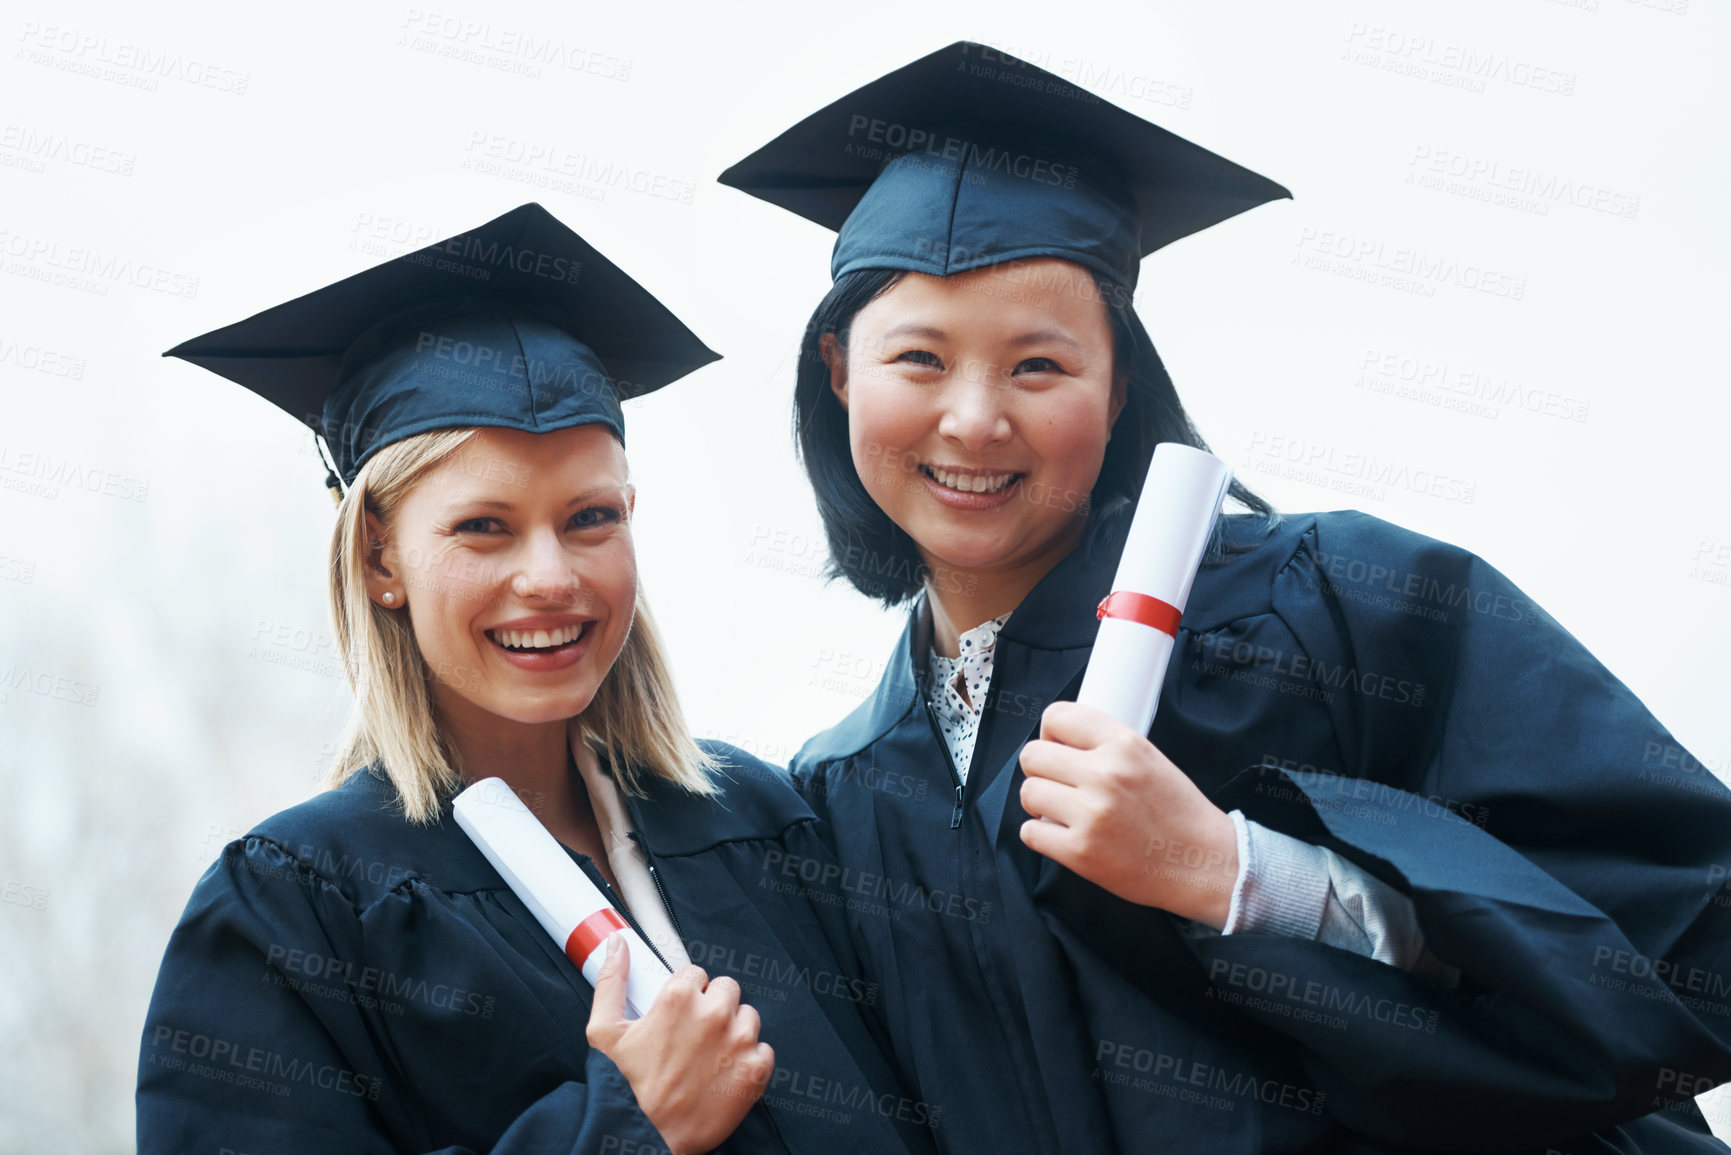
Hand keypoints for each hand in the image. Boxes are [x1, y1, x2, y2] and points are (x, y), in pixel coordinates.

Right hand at [585, 935, 773, 1154]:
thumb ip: (611, 981)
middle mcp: (714, 1013)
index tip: (679, 1014)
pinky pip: (764, 1049)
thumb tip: (616, 945)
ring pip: (748, 1017)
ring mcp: (738, 1041)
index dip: (686, 994)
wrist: (648, 1138)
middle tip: (694, 1035)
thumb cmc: (625, 1088)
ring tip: (709, 1056)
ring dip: (733, 1031)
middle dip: (712, 1006)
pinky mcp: (756, 1070)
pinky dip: (750, 1060)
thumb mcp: (605, 1032)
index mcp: (679, 998)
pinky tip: (725, 1074)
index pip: (695, 973)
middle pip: (726, 989)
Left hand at [1018, 701, 1237, 927]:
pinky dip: (1041, 835)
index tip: (1057, 748)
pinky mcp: (1080, 851)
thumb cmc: (1178, 813)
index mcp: (1125, 744)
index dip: (1050, 733)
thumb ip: (1107, 745)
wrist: (1203, 863)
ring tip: (1063, 811)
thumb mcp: (1150, 759)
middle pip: (1032, 755)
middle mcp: (1105, 774)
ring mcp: (1091, 813)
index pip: (1058, 716)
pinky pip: (1030, 832)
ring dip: (1040, 803)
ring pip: (1028, 792)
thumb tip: (1059, 742)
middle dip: (1041, 770)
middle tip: (1059, 784)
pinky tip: (1063, 835)